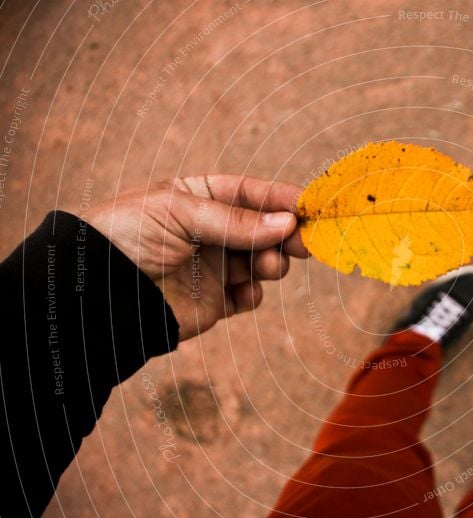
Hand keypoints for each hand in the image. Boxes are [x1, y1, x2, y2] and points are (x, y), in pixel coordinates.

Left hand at [85, 175, 308, 340]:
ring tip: (266, 267)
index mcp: (201, 197)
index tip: (310, 206)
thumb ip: (236, 221)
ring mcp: (215, 267)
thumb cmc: (129, 235)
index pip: (251, 193)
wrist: (96, 292)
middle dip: (286, 234)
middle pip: (266, 229)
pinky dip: (253, 295)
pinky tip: (244, 294)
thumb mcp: (181, 214)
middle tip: (303, 243)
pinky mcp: (215, 301)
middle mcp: (212, 231)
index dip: (282, 199)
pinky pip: (249, 296)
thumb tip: (288, 222)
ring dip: (272, 263)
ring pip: (263, 262)